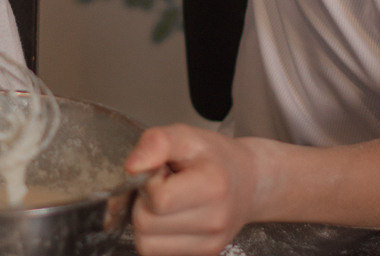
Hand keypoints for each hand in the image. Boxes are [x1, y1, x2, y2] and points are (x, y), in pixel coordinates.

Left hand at [124, 124, 260, 255]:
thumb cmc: (215, 158)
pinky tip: (170, 217)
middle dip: (144, 201)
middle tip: (163, 185)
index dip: (148, 182)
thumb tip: (131, 168)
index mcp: (212, 186)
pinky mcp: (203, 255)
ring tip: (167, 201)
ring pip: (146, 244)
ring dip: (146, 221)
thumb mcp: (186, 136)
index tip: (161, 171)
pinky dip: (154, 236)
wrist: (248, 182)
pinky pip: (156, 252)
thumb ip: (156, 143)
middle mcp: (214, 221)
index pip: (158, 199)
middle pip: (146, 224)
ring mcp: (210, 244)